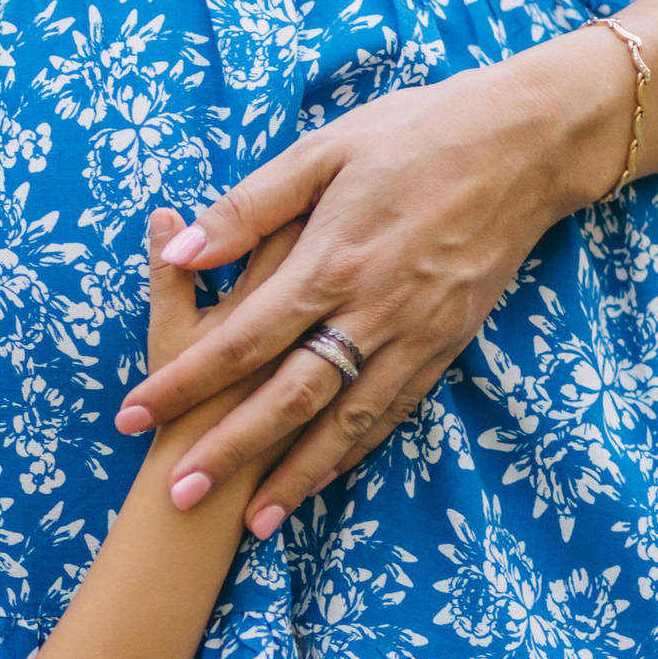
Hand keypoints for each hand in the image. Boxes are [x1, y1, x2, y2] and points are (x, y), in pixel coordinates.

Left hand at [118, 34, 636, 535]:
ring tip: (251, 523)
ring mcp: (413, 334)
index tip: (132, 416)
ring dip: (296, 476)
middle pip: (287, 398)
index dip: (183, 383)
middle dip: (229, 452)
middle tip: (178, 497)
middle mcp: (371, 310)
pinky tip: (321, 479)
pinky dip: (353, 452)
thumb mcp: (324, 150)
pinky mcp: (447, 344)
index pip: (240, 340)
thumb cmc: (415, 135)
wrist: (525, 145)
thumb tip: (179, 248)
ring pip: (345, 422)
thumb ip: (250, 207)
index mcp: (330, 261)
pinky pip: (393, 412)